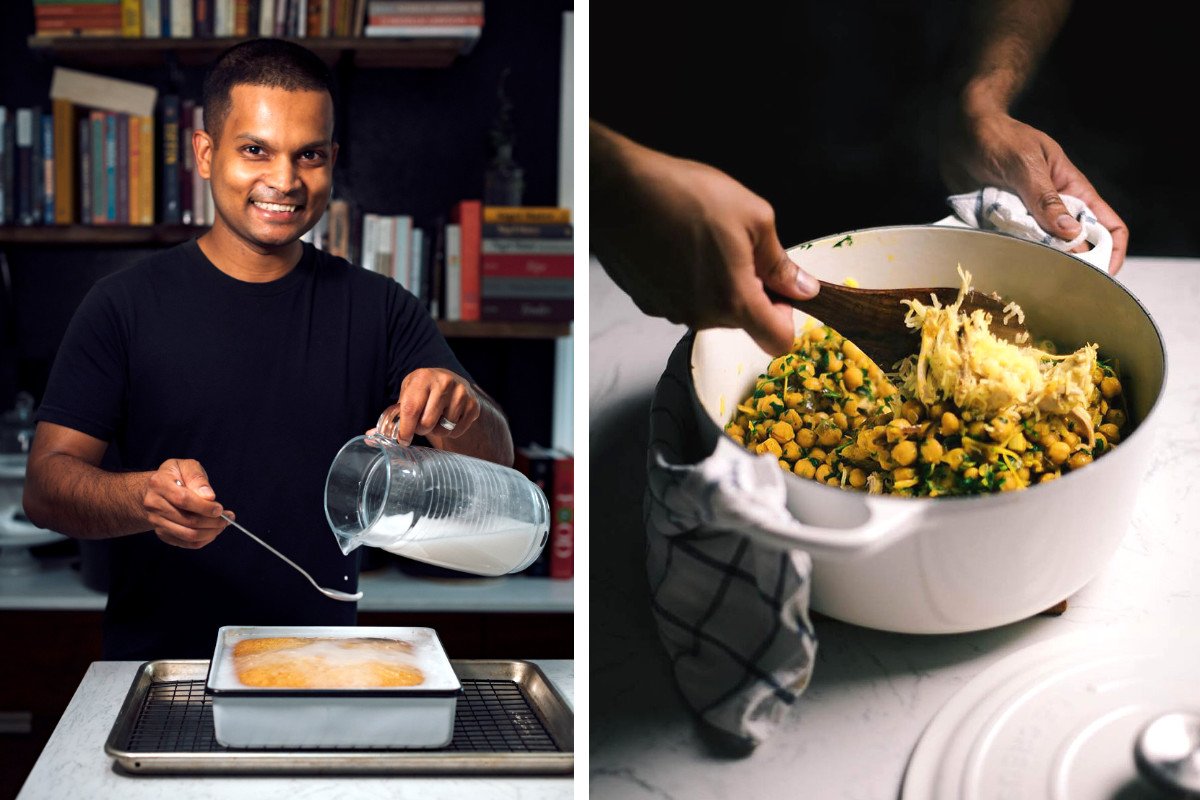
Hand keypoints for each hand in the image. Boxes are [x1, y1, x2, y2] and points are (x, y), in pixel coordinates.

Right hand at [142, 459, 230, 548]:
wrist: (156, 489)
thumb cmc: (177, 475)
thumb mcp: (187, 467)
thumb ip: (197, 479)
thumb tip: (209, 496)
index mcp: (158, 483)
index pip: (183, 500)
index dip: (204, 507)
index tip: (220, 509)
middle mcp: (153, 504)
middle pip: (187, 520)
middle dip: (212, 521)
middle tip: (228, 517)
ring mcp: (156, 521)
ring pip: (188, 534)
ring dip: (211, 532)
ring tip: (223, 524)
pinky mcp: (162, 533)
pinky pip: (186, 543)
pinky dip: (204, 540)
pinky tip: (213, 531)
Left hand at [371, 368, 480, 445]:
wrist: (450, 380)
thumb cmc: (422, 390)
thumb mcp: (407, 395)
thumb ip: (392, 417)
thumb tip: (370, 438)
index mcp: (422, 377)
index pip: (411, 409)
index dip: (405, 429)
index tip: (403, 440)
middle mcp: (444, 382)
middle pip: (427, 423)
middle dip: (420, 430)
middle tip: (420, 424)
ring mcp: (461, 393)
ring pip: (443, 429)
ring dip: (436, 430)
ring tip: (435, 419)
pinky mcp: (473, 405)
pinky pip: (457, 431)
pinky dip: (451, 432)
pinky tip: (448, 419)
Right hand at [591, 122, 818, 353]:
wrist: (620, 189)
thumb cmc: (685, 195)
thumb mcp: (753, 217)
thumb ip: (781, 263)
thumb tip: (803, 288)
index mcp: (734, 300)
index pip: (778, 341)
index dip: (786, 317)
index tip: (780, 290)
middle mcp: (701, 316)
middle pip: (742, 322)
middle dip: (748, 291)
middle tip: (738, 248)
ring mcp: (671, 311)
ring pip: (710, 310)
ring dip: (716, 284)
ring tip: (702, 240)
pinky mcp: (648, 301)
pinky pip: (681, 300)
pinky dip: (686, 281)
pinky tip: (677, 246)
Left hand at [941, 110, 1127, 273]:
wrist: (962, 133)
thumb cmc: (999, 138)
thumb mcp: (1025, 165)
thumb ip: (1046, 198)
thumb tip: (1071, 233)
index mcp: (1072, 188)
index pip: (1106, 224)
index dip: (1111, 251)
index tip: (1103, 274)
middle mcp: (1053, 205)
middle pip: (1073, 244)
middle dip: (1070, 262)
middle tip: (1056, 278)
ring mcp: (1027, 215)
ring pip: (1041, 248)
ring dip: (1036, 259)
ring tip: (1027, 270)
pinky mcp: (1002, 221)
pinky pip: (1012, 244)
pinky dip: (1010, 253)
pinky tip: (1002, 259)